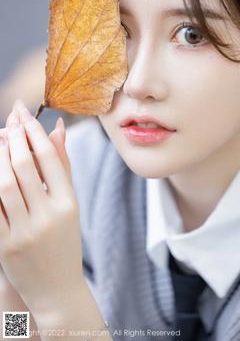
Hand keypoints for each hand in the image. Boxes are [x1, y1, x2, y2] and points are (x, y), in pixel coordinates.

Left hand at [0, 100, 84, 321]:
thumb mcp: (70, 204)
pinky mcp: (4, 246)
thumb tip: (58, 129)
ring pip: (3, 185)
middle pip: (24, 166)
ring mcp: (24, 233)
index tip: (24, 113)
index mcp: (68, 204)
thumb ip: (63, 166)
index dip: (34, 131)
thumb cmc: (65, 242)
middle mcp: (48, 217)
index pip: (50, 158)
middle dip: (14, 137)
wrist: (56, 289)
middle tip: (10, 119)